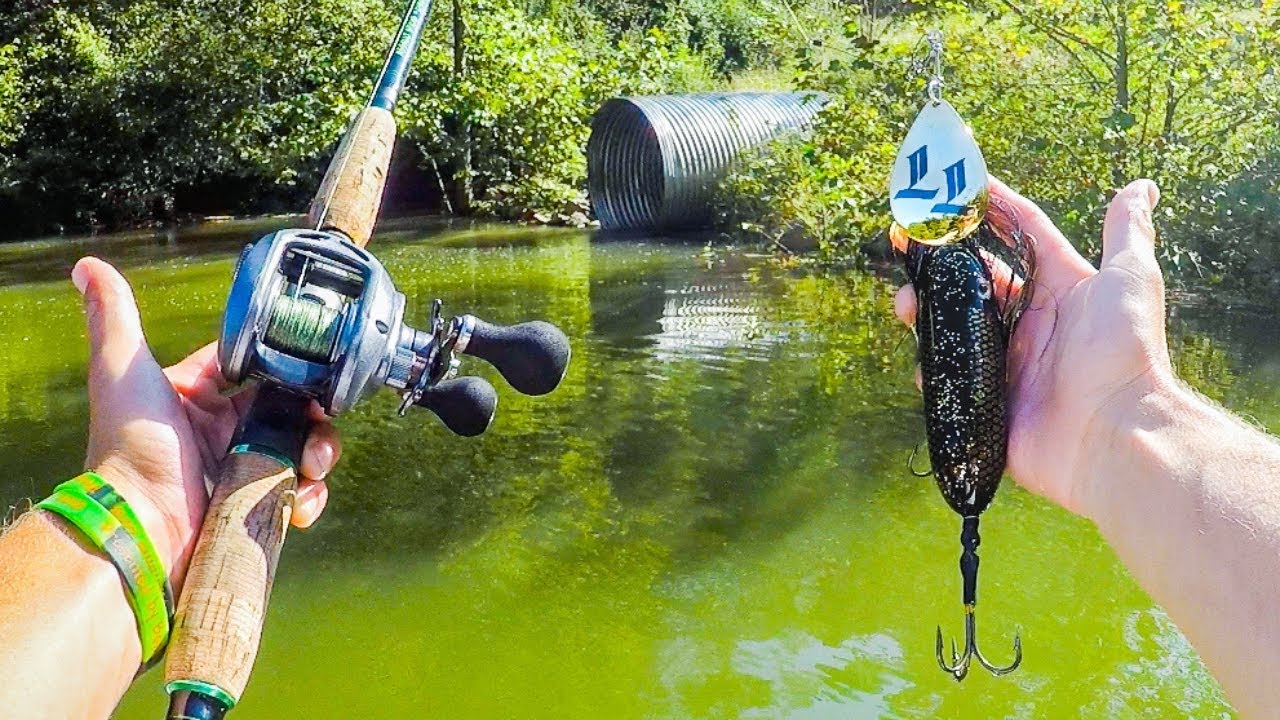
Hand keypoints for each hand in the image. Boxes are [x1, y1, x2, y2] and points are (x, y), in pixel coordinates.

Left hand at [72, 257, 339, 590]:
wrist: (141, 524)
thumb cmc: (130, 446)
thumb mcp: (124, 371)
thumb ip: (115, 316)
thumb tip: (90, 267)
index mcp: (203, 395)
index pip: (260, 366)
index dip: (290, 363)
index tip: (313, 365)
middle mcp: (227, 428)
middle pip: (294, 408)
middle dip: (316, 415)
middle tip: (320, 423)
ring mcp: (245, 466)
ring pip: (305, 448)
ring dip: (319, 454)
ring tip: (310, 468)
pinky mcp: (257, 503)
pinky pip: (299, 492)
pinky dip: (308, 496)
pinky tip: (297, 502)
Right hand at [893, 177, 1173, 517]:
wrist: (1113, 436)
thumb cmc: (1126, 353)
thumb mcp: (1130, 281)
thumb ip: (1126, 233)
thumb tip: (1143, 186)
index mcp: (1059, 289)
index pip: (1020, 236)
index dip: (991, 208)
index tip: (957, 185)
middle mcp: (1030, 323)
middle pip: (974, 281)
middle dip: (940, 262)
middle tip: (908, 248)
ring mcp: (1007, 364)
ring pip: (954, 328)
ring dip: (925, 312)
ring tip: (905, 304)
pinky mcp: (988, 402)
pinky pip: (949, 380)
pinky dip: (931, 369)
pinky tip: (922, 360)